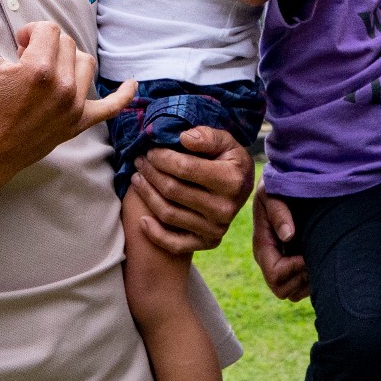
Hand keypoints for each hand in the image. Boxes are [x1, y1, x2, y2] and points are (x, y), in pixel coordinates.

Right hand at [0, 0, 134, 191]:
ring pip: (85, 63)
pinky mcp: (77, 124)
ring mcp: (73, 107)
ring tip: (45, 71)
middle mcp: (62, 87)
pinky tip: (131, 84)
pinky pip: (109, 107)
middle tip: (24, 62)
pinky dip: (122, 96)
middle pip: (67, 43)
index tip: (17, 45)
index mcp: (39, 69)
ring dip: (68, 60)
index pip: (49, 29)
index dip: (31, 32)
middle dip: (46, 45)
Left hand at [128, 126, 254, 254]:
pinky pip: (175, 244)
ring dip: (147, 195)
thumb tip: (184, 138)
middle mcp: (224, 208)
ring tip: (138, 178)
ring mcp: (216, 229)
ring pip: (169, 214)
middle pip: (173, 190)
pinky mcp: (208, 242)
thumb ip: (207, 136)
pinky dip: (155, 234)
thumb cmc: (229, 161)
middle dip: (151, 173)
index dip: (162, 158)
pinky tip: (142, 219)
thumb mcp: (226, 142)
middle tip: (139, 161)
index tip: (151, 150)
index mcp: (231, 180)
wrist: (243, 189)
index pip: (185, 168)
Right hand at [251, 192, 309, 300]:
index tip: (306, 254)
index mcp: (262, 246)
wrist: (283, 185)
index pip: (275, 275)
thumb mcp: (272, 193)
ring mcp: (280, 265)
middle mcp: (269, 260)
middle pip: (281, 290)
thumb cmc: (277, 187)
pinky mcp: (292, 267)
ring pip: (292, 294)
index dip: (293, 269)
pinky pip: (301, 290)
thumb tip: (288, 236)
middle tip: (312, 258)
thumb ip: (279, 212)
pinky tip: (319, 262)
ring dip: (307, 282)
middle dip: (300, 277)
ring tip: (316, 259)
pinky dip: (312, 282)